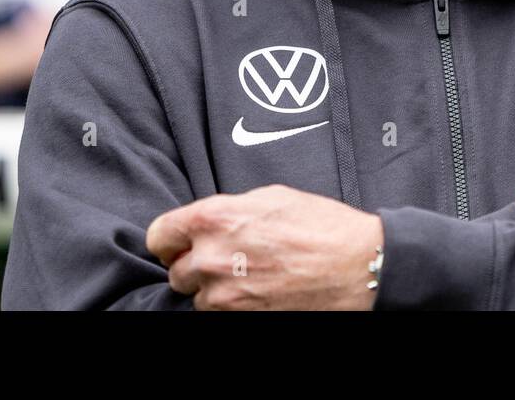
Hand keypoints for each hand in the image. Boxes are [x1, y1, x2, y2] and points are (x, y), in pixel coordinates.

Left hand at [145, 184, 383, 309]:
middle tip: (225, 258)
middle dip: (195, 264)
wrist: (355, 265)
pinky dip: (231, 305)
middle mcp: (211, 257)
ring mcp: (225, 294)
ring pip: (197, 296)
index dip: (169, 239)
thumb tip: (210, 220)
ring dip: (214, 288)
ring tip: (247, 274)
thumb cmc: (320, 226)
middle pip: (176, 270)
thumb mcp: (270, 197)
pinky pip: (219, 314)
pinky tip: (257, 290)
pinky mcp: (240, 318)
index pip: (159, 235)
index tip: (178, 242)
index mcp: (214, 217)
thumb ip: (229, 208)